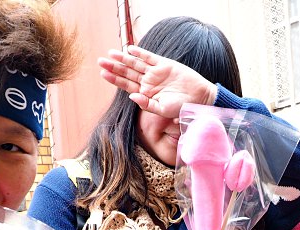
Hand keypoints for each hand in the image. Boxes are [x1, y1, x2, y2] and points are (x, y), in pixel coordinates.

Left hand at [98, 45, 217, 117]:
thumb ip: (147, 104)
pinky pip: (150, 57)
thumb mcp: (163, 110)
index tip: (103, 73)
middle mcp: (148, 82)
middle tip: (100, 61)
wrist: (199, 98)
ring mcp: (156, 72)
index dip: (114, 79)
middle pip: (127, 73)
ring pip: (136, 64)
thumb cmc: (181, 107)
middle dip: (114, 67)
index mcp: (146, 93)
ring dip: (124, 59)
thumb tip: (131, 96)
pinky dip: (140, 53)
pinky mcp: (165, 64)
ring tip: (111, 54)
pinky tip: (130, 49)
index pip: (126, 85)